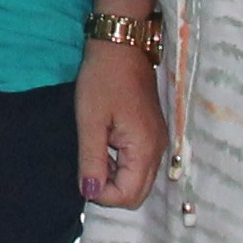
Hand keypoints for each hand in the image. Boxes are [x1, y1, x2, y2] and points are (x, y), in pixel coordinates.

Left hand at [77, 21, 166, 208]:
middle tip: (89, 164)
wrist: (120, 46)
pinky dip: (121, 164)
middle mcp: (158, 150)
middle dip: (110, 189)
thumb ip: (92, 160)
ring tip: (95, 149)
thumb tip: (90, 192)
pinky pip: (139, 163)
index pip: (128, 196)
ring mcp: (157, 142)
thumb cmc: (103, 79)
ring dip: (114, 176)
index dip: (102, 194)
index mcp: (144, 148)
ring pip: (138, 180)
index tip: (84, 173)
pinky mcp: (152, 134)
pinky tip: (105, 143)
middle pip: (137, 194)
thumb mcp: (90, 121)